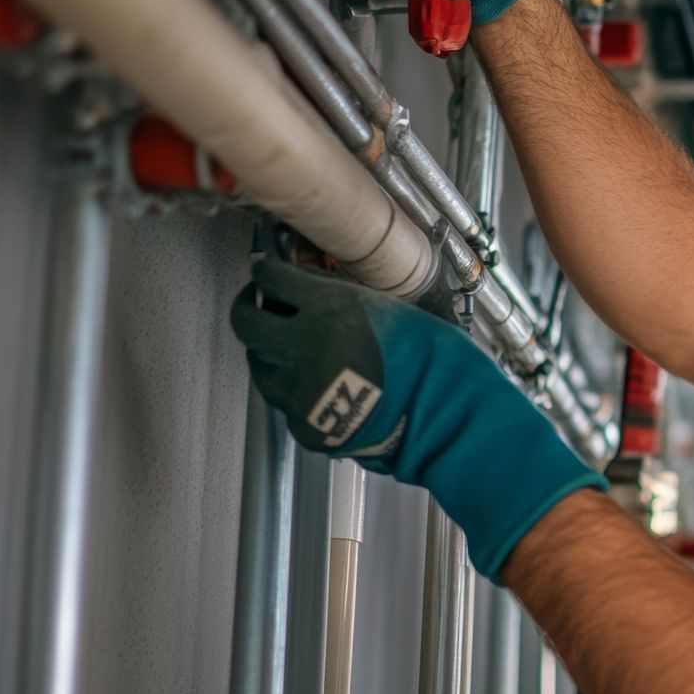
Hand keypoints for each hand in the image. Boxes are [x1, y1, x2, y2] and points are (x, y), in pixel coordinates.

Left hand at [231, 259, 603, 579]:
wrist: (447, 418)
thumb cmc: (437, 360)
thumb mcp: (395, 309)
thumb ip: (348, 301)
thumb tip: (324, 292)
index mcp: (326, 309)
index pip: (271, 277)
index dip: (264, 268)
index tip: (265, 267)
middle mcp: (301, 347)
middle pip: (246, 321)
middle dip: (248, 307)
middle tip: (259, 302)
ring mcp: (299, 391)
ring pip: (260, 364)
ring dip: (270, 351)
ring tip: (290, 347)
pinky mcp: (306, 426)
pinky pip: (287, 402)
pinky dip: (296, 390)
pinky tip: (317, 383)